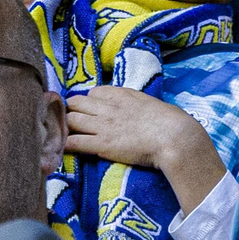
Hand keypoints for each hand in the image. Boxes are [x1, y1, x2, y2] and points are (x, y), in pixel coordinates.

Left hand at [65, 86, 224, 213]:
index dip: (91, 101)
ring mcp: (103, 126)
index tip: (92, 110)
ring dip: (67, 126)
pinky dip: (67, 144)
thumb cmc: (171, 121)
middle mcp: (108, 107)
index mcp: (122, 94)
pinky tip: (65, 147)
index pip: (94, 92)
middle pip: (76, 103)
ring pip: (71, 120)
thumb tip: (138, 109)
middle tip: (75, 121)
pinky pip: (74, 142)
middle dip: (72, 110)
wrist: (173, 137)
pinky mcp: (102, 145)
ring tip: (68, 134)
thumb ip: (138, 103)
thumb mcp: (151, 103)